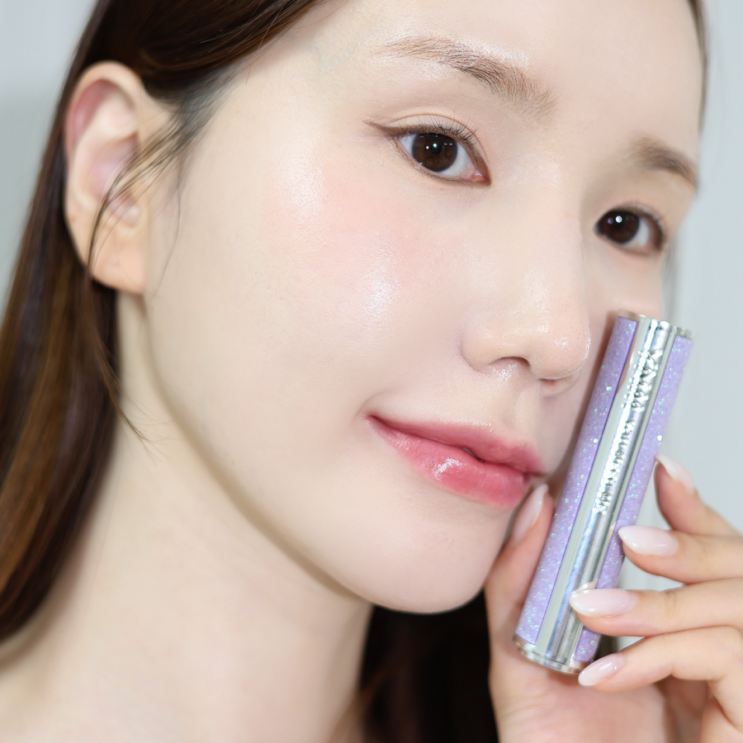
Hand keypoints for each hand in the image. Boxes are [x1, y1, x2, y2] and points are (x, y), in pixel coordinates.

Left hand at [485, 457, 742, 742]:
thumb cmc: (553, 738)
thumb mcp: (522, 647)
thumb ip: (523, 574)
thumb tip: (540, 502)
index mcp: (671, 624)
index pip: (706, 552)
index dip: (692, 507)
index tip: (658, 466)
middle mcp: (714, 649)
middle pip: (739, 569)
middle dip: (690, 541)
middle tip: (627, 535)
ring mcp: (735, 685)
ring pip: (735, 608)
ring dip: (658, 603)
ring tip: (590, 610)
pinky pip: (725, 661)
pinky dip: (659, 657)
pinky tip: (603, 676)